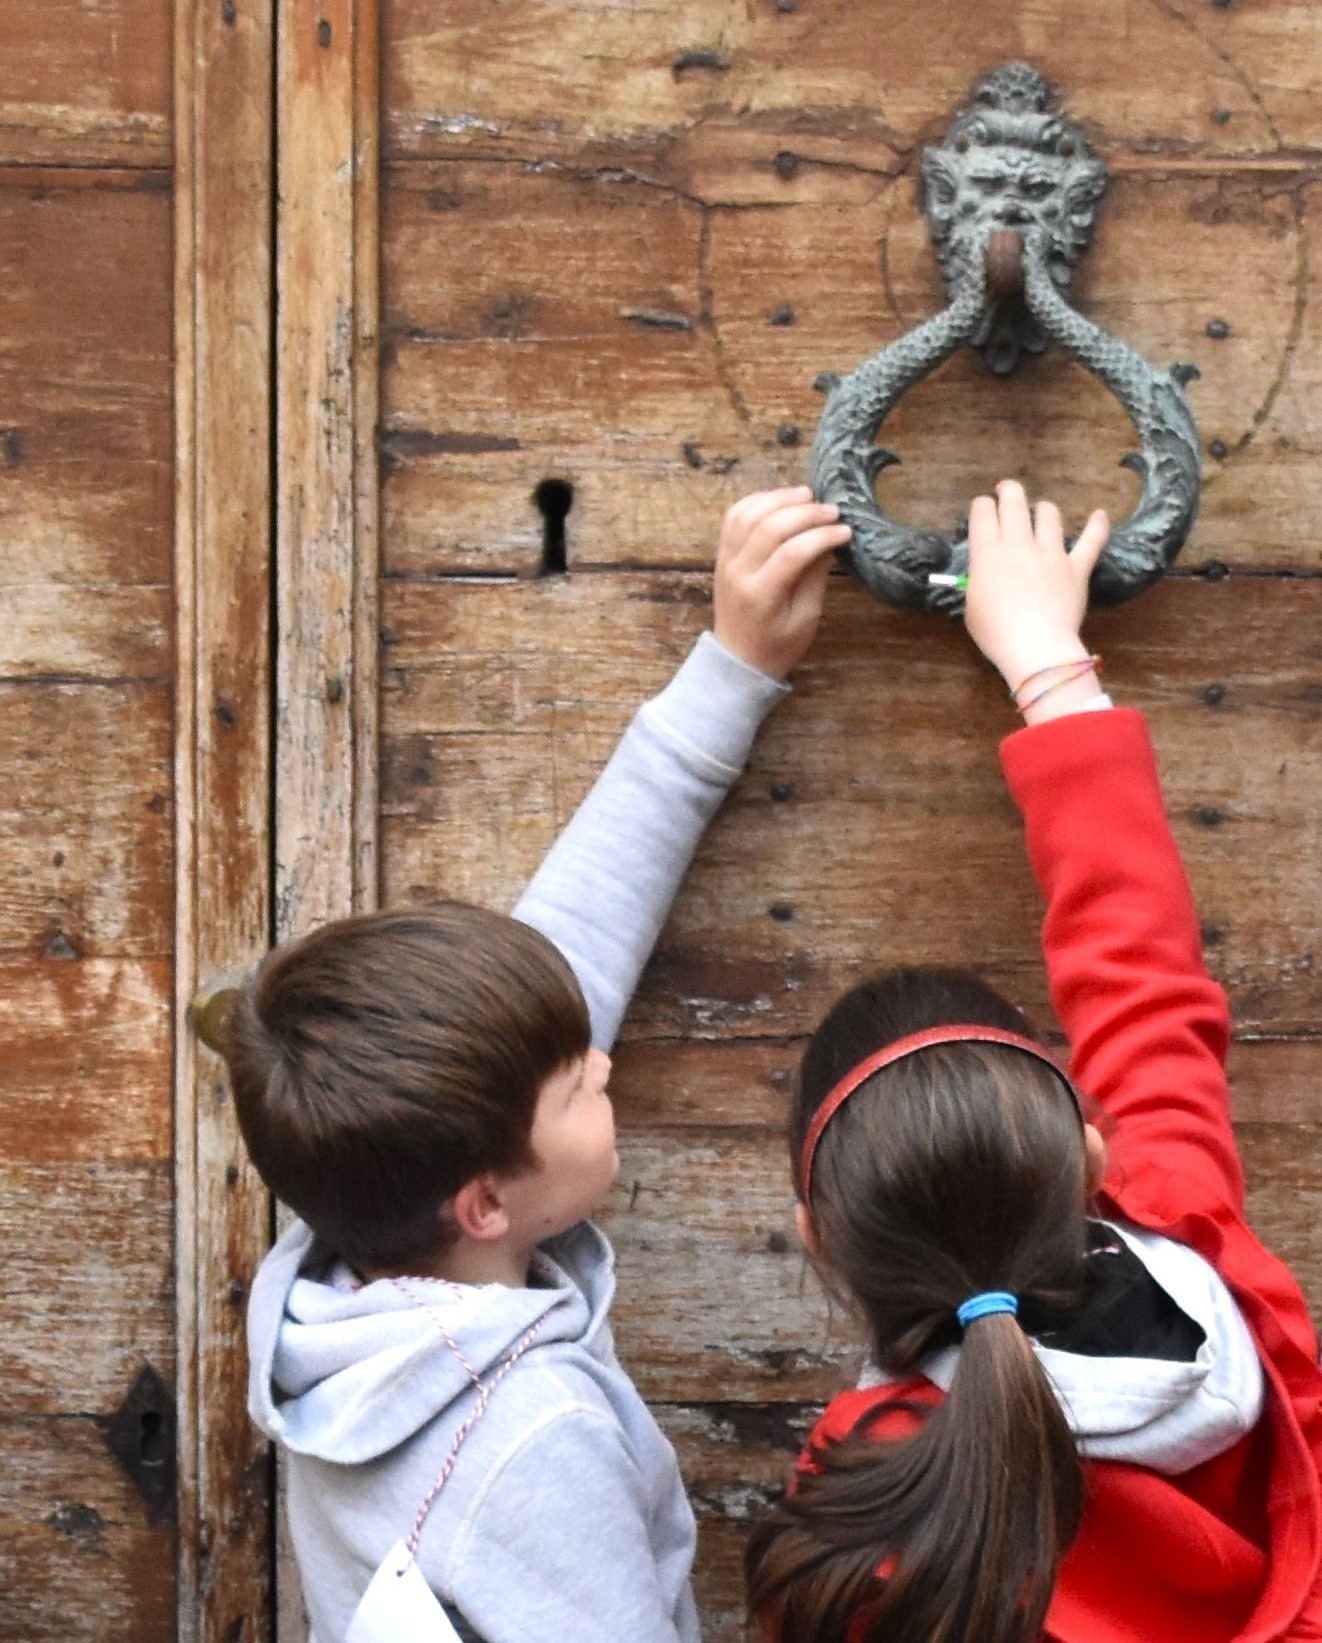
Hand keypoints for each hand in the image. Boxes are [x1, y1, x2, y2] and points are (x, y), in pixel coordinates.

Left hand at [713, 487, 851, 679]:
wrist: (737, 658)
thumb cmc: (777, 645)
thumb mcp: (806, 619)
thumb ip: (815, 578)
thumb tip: (829, 541)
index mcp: (760, 594)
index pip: (792, 552)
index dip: (822, 536)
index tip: (845, 530)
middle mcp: (737, 572)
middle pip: (769, 527)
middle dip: (805, 513)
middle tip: (832, 510)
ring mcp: (725, 560)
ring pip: (747, 514)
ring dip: (778, 499)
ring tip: (807, 495)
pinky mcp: (721, 554)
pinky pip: (734, 517)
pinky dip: (756, 501)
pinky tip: (779, 499)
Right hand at [964, 479, 1109, 714]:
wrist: (1036, 646)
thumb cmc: (995, 632)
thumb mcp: (972, 606)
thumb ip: (979, 581)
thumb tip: (986, 575)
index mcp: (987, 552)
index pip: (982, 512)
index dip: (982, 506)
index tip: (983, 509)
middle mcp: (1018, 544)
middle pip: (1014, 501)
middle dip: (1009, 491)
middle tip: (1007, 491)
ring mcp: (1051, 552)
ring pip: (1049, 514)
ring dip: (1043, 509)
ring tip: (1042, 511)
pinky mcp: (1076, 567)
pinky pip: (1091, 541)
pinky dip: (1097, 526)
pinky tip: (1100, 515)